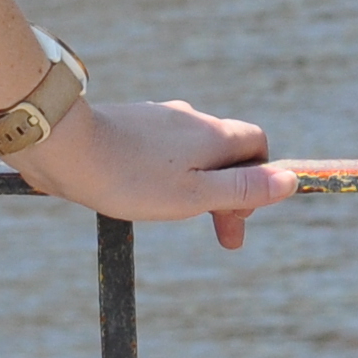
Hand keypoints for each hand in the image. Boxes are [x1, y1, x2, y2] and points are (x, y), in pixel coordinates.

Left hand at [17, 96, 293, 250]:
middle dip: (228, 194)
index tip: (235, 218)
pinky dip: (166, 175)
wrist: (66, 146)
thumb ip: (242, 189)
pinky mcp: (130, 126)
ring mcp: (159, 119)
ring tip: (174, 215)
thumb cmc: (132, 177)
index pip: (258, 144)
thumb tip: (291, 180)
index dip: (259, 181)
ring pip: (192, 152)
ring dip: (196, 185)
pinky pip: (162, 151)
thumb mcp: (195, 194)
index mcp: (212, 134)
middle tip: (221, 238)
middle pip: (227, 152)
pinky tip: (142, 194)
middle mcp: (190, 119)